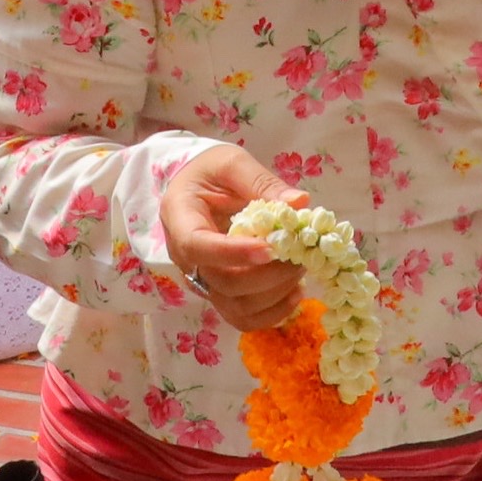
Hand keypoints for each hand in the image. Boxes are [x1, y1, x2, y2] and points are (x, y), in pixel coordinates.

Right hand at [157, 143, 301, 331]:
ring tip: (300, 269)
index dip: (234, 253)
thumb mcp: (232, 163)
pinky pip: (243, 317)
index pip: (198, 247)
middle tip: (301, 255)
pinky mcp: (219, 293)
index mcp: (180, 219)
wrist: (197, 187)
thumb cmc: (210, 171)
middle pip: (222, 283)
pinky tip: (295, 292)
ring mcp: (202, 280)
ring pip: (235, 306)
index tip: (270, 249)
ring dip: (275, 295)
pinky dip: (273, 313)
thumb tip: (299, 203)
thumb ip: (263, 182)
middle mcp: (185, 258)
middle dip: (268, 275)